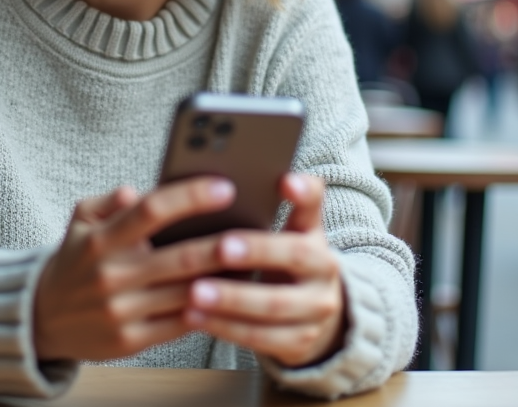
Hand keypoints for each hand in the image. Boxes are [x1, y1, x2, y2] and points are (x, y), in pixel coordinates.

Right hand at [33, 178, 234, 361]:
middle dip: (219, 244)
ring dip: (223, 281)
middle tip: (253, 230)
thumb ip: (109, 201)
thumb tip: (135, 191)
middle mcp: (110, 276)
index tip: (224, 187)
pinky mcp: (130, 341)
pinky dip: (207, 309)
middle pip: (177, 257)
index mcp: (100, 240)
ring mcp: (121, 312)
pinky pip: (179, 324)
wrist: (43, 317)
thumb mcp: (80, 220)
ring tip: (253, 263)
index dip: (189, 196)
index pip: (150, 210)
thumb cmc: (76, 260)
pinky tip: (231, 295)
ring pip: (185, 293)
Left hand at [182, 173, 346, 367]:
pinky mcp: (298, 344)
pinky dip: (225, 328)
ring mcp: (315, 312)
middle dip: (256, 253)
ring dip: (231, 300)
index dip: (303, 194)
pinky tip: (194, 316)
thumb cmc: (287, 261)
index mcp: (315, 235)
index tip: (284, 181)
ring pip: (273, 307)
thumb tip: (260, 173)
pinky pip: (260, 338)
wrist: (314, 315)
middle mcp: (324, 273)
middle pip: (293, 257)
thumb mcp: (292, 231)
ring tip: (194, 292)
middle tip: (219, 247)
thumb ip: (279, 202)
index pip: (313, 208)